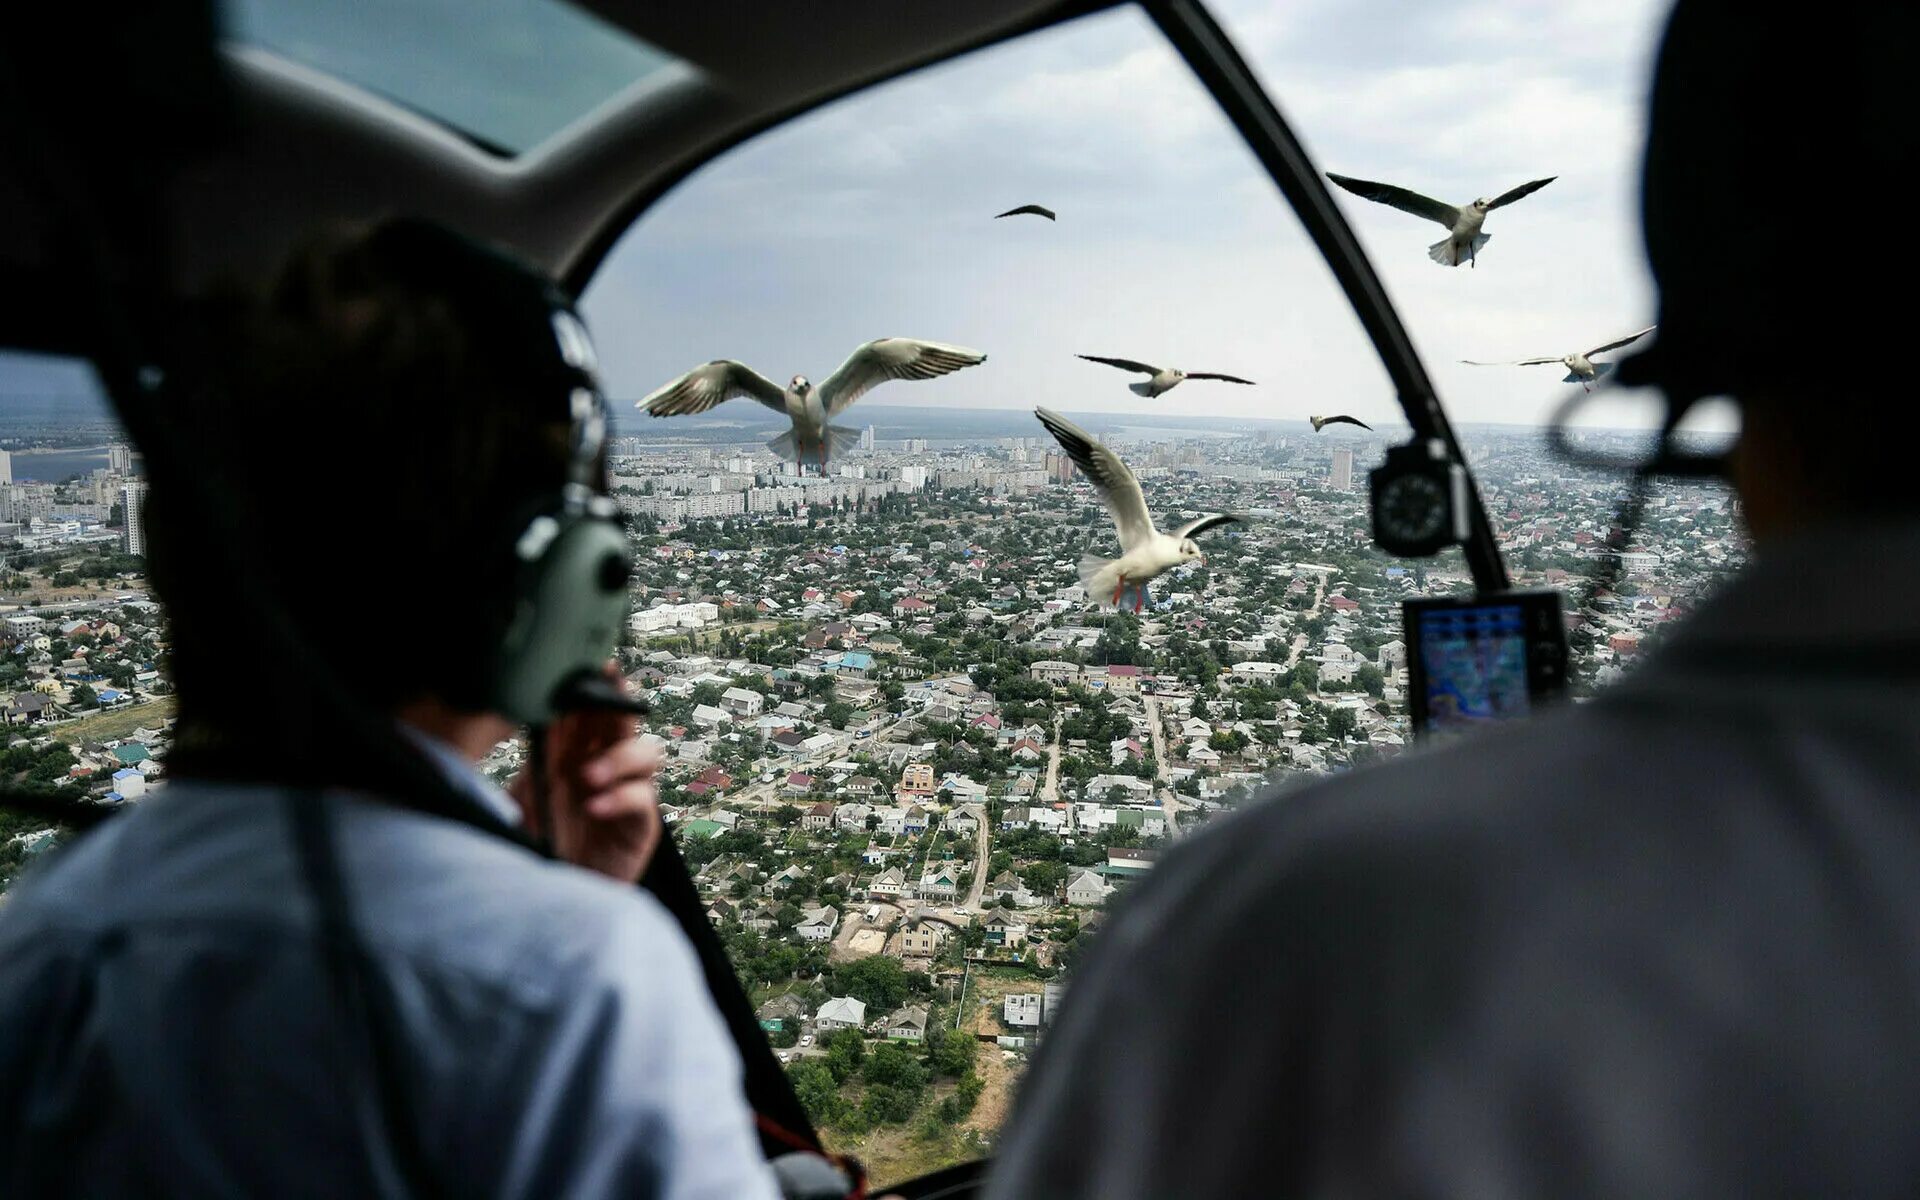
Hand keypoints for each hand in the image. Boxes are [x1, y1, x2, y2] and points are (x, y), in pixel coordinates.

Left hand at [509, 664, 662, 882]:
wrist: (548, 901)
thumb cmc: (533, 850)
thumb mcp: (522, 796)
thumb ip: (533, 757)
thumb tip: (531, 713)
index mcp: (570, 755)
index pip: (589, 711)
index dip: (597, 686)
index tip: (597, 665)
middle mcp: (601, 769)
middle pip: (623, 723)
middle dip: (620, 705)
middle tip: (612, 694)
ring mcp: (624, 795)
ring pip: (646, 752)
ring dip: (619, 758)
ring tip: (588, 777)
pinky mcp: (639, 824)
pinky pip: (642, 797)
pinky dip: (621, 797)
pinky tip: (594, 807)